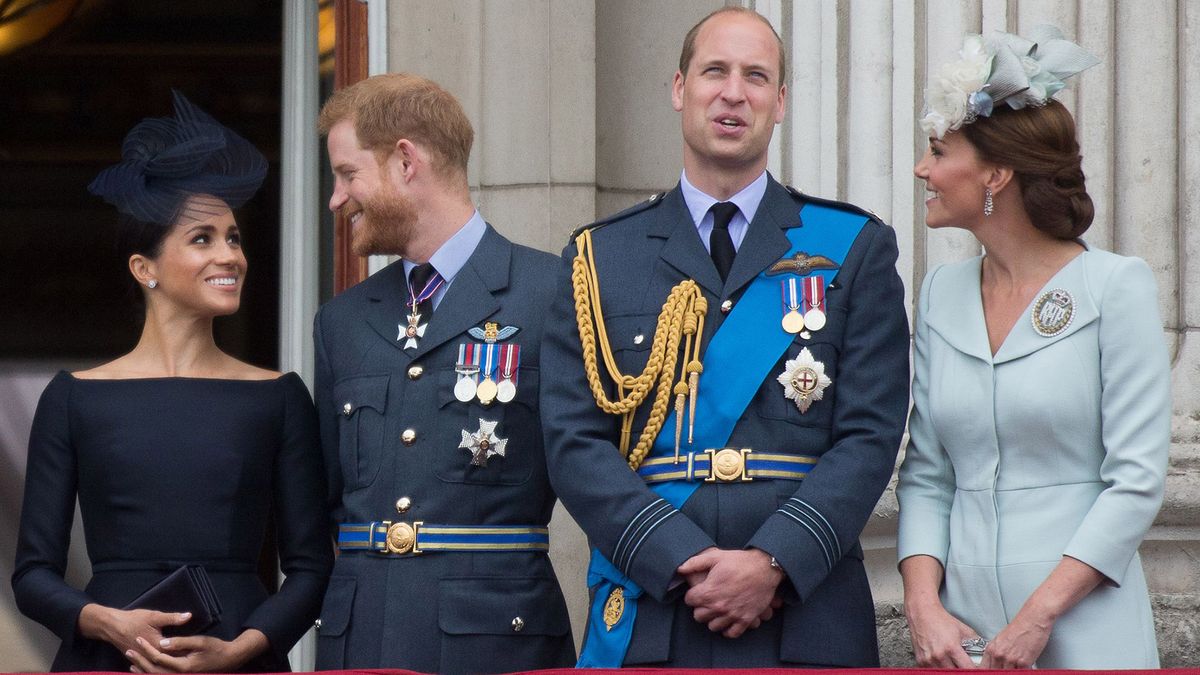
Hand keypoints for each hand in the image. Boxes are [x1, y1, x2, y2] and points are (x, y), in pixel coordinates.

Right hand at [77, 604, 191, 656]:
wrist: (112, 626)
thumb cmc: (134, 620)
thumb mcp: (154, 616)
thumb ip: (172, 618)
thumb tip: (189, 616)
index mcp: (158, 647)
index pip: (177, 653)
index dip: (188, 652)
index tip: (200, 651)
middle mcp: (151, 657)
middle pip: (170, 662)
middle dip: (182, 659)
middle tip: (196, 658)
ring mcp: (144, 660)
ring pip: (160, 666)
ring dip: (171, 665)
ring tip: (185, 662)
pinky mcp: (140, 660)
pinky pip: (151, 666)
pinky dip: (160, 666)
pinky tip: (168, 665)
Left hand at [125, 629, 267, 672]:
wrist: (229, 660)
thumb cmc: (216, 649)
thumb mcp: (200, 642)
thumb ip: (180, 643)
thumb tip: (162, 643)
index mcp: (183, 666)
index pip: (159, 658)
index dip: (147, 649)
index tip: (138, 639)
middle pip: (154, 670)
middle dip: (141, 660)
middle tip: (129, 650)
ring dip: (143, 669)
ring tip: (131, 662)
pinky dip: (152, 673)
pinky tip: (145, 669)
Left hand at [676, 548, 783, 637]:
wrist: (765, 567)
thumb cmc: (740, 561)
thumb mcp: (715, 556)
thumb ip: (695, 563)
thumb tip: (680, 569)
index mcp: (709, 592)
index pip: (689, 600)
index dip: (692, 595)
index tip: (698, 591)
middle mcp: (718, 606)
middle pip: (698, 616)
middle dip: (700, 608)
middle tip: (706, 601)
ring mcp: (732, 615)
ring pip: (713, 626)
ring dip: (713, 619)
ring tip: (717, 611)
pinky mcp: (745, 619)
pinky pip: (732, 633)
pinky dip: (728, 630)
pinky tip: (727, 622)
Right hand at [904, 601, 979, 668]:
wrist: (922, 613)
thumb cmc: (941, 620)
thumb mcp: (963, 630)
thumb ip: (975, 643)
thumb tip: (983, 654)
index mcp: (952, 648)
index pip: (967, 669)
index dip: (973, 670)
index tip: (975, 670)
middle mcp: (939, 655)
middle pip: (955, 673)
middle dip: (962, 671)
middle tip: (964, 666)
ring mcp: (929, 659)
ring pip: (944, 673)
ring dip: (950, 670)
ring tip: (953, 664)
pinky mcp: (921, 661)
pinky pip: (932, 671)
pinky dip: (939, 669)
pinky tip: (943, 664)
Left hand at [981, 613, 1050, 668]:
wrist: (1033, 618)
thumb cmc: (1020, 626)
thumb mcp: (1001, 639)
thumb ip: (997, 653)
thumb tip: (996, 664)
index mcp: (991, 649)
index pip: (984, 669)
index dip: (989, 672)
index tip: (993, 672)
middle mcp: (999, 654)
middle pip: (996, 672)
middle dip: (1002, 672)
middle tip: (1008, 669)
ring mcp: (1010, 659)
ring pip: (1008, 674)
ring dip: (1014, 671)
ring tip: (1017, 667)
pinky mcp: (1024, 662)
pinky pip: (1022, 673)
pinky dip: (1024, 672)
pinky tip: (1025, 668)